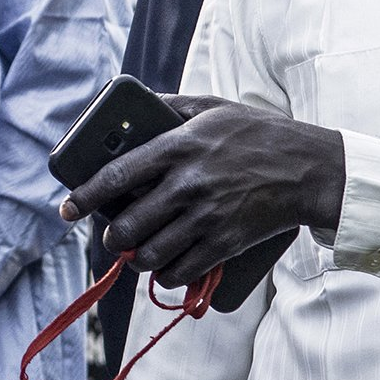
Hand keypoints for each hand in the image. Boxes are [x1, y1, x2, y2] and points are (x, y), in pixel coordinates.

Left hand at [59, 95, 345, 289]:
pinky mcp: (226, 244)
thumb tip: (137, 104)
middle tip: (111, 235)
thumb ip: (171, 105)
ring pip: (150, 254)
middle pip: (128, 226)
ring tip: (136, 252)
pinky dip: (166, 275)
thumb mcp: (213, 106)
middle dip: (111, 237)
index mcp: (178, 148)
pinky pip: (182, 271)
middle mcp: (187, 185)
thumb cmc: (259, 134)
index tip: (67, 210)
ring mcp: (207, 218)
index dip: (83, 197)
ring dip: (136, 258)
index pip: (115, 177)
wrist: (311, 170)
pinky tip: (164, 267)